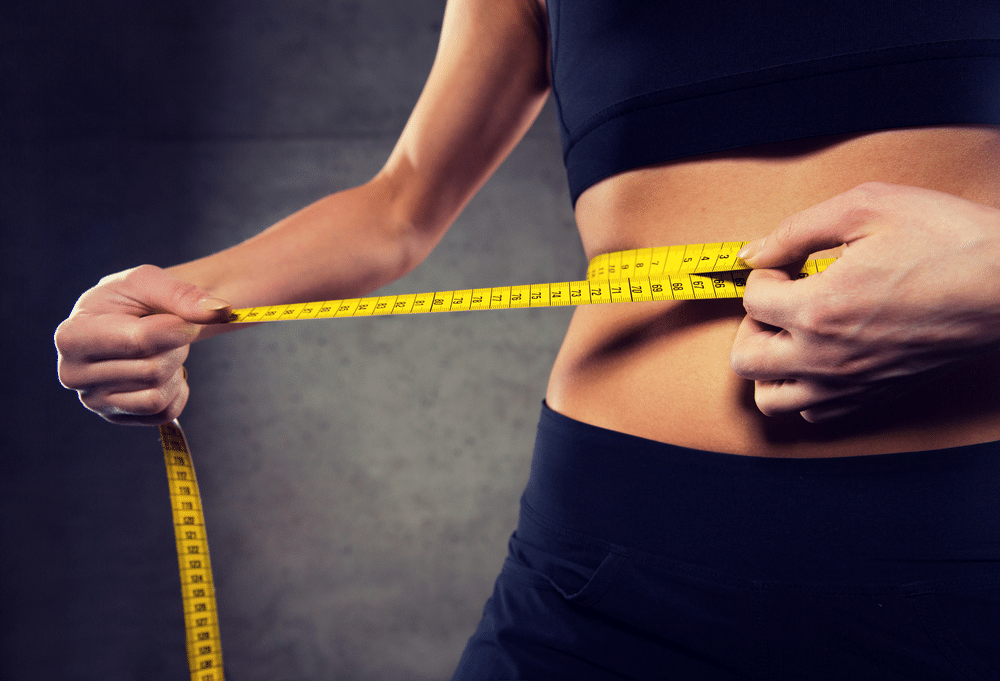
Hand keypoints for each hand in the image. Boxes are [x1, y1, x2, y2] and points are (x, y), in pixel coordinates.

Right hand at [55, 265, 231, 424]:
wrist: (126, 319)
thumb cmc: (132, 298)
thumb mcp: (149, 282)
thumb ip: (183, 295)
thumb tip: (220, 311)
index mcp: (72, 336)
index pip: (139, 342)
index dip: (176, 329)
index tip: (186, 320)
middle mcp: (73, 374)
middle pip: (153, 371)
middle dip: (175, 348)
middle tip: (167, 332)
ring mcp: (94, 400)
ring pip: (158, 396)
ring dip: (175, 370)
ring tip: (162, 350)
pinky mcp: (117, 417)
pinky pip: (165, 413)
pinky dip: (177, 391)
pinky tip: (164, 372)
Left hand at [730, 182, 999, 421]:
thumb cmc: (946, 239)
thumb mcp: (866, 207)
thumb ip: (795, 231)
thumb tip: (752, 253)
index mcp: (819, 309)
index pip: (751, 300)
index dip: (766, 272)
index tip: (792, 264)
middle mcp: (826, 358)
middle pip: (745, 358)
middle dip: (752, 322)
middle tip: (783, 298)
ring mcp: (849, 385)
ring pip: (771, 398)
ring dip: (768, 364)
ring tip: (794, 331)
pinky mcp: (873, 397)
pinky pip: (813, 412)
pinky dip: (803, 388)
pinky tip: (821, 355)